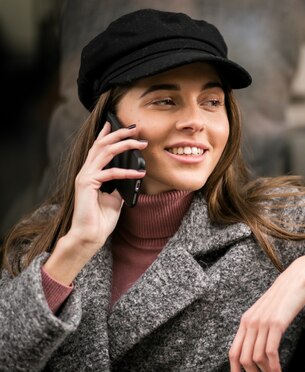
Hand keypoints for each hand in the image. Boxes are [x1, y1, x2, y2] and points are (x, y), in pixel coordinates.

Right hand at [67, 122, 146, 247]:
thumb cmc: (101, 219)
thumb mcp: (115, 198)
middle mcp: (86, 171)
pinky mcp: (87, 184)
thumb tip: (133, 175)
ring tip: (141, 144)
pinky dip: (127, 172)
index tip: (118, 123)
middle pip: (102, 144)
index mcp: (91, 173)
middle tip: (135, 128)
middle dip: (119, 133)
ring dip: (125, 145)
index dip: (107, 134)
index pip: (98, 147)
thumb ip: (120, 184)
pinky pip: (110, 173)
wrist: (90, 236)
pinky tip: (139, 173)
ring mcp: (85, 176)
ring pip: (105, 152)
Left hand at [228, 252, 304, 371]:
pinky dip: (274, 366)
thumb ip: (260, 327)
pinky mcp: (276, 323)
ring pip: (256, 358)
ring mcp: (262, 322)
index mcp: (245, 320)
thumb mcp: (267, 312)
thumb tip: (260, 349)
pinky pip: (270, 351)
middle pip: (243, 359)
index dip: (235, 371)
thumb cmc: (286, 296)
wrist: (298, 278)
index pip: (233, 352)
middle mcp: (250, 322)